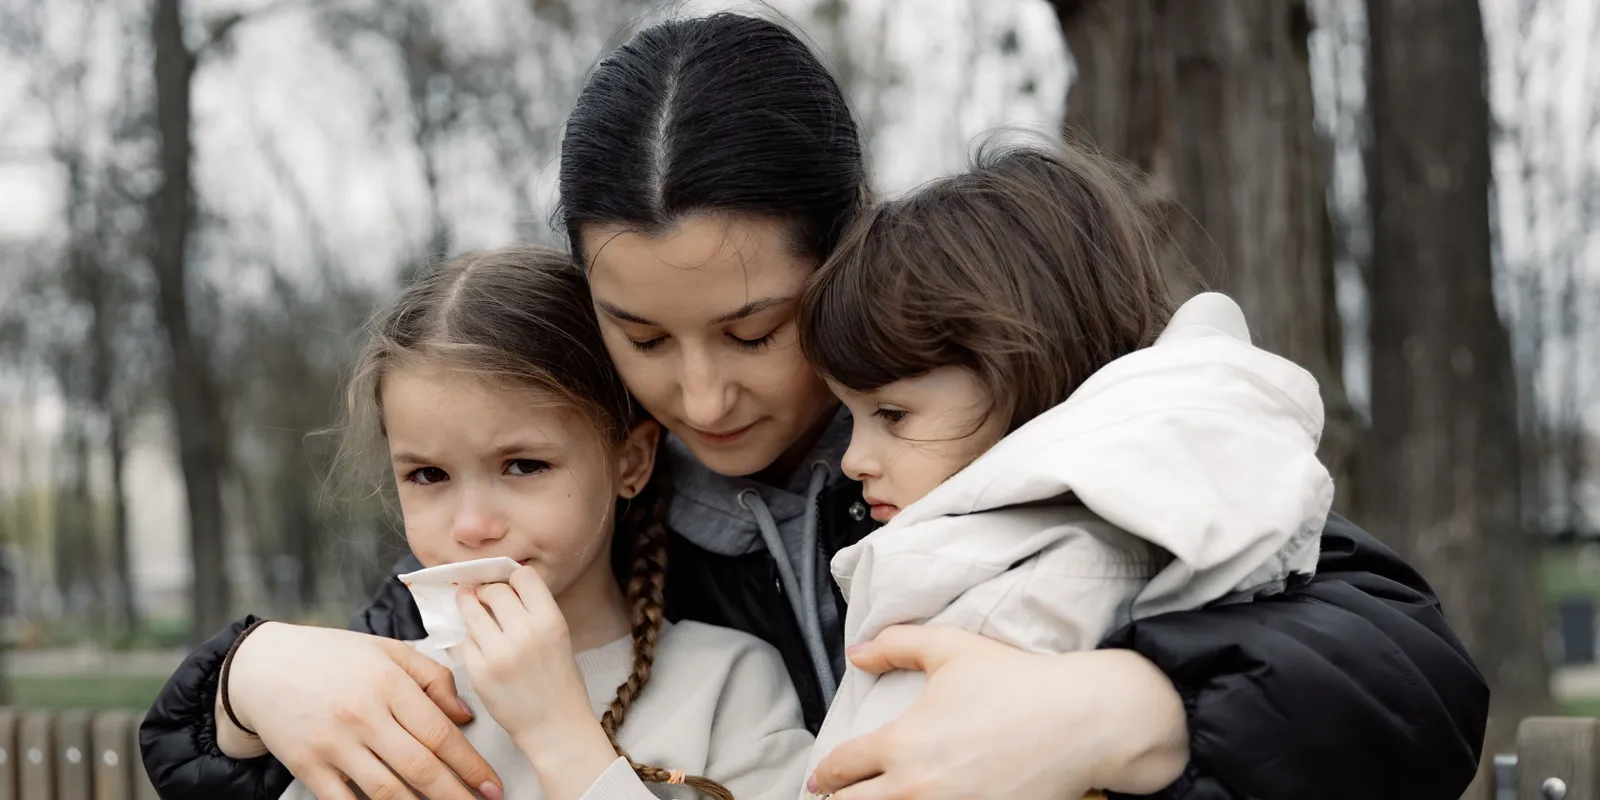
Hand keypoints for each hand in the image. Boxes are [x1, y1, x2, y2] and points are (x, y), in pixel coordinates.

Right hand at [220, 622, 503, 799]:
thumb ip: (432, 678)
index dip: (471, 764)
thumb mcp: (387, 650)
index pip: (439, 733)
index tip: (493, 785)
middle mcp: (362, 715)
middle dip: (456, 794)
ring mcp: (333, 744)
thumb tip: (464, 716)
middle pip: (419, 767)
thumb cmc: (332, 656)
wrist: (261, 666)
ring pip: (386, 791)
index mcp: (387, 683)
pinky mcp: (307, 766)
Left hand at [457, 566, 619, 799]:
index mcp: (551, 620)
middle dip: (486, 592)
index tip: (507, 587)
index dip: (512, 579)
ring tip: (469, 607)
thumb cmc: (559, 682)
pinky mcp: (479, 672)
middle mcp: (526, 632)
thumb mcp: (559, 637)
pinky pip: (463, 640)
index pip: (523, 576)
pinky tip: (474, 642)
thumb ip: (533, 612)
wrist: (556, 727)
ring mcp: (499, 653)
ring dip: (468, 607)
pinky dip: (466, 638)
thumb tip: (500, 587)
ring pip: (471, 611)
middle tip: (484, 598)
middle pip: (494, 590)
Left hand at [808, 626, 1189, 799]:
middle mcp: (916, 787)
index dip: (824, 775)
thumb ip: (896, 645)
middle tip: (837, 798)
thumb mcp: (952, 648)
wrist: (1082, 721)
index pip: (839, 770)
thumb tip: (858, 653)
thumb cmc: (1018, 682)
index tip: (820, 780)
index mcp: (901, 743)